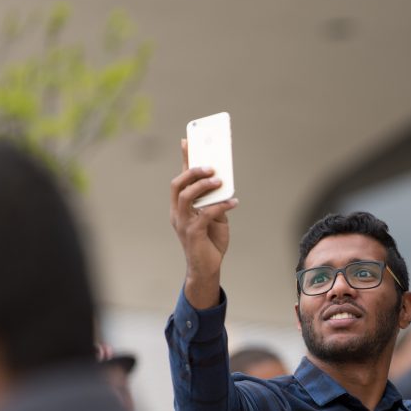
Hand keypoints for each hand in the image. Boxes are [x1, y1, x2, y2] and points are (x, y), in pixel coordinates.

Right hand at [170, 138, 238, 308]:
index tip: (187, 140)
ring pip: (185, 196)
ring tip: (219, 180)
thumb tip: (222, 184)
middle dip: (192, 171)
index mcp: (180, 207)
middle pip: (178, 184)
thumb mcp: (214, 218)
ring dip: (202, 186)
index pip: (180, 179)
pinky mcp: (192, 234)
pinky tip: (233, 202)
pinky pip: (204, 214)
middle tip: (211, 166)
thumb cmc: (209, 242)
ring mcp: (183, 223)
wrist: (206, 269)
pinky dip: (220, 206)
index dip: (183, 160)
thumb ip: (214, 202)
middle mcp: (177, 213)